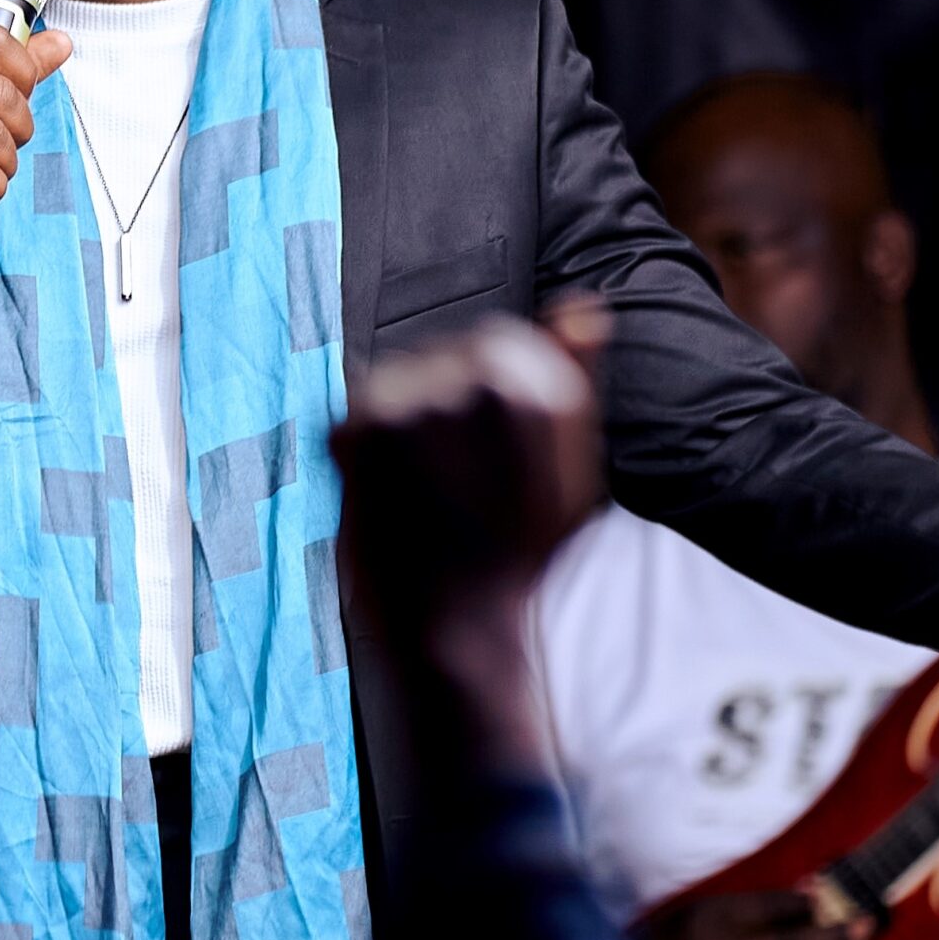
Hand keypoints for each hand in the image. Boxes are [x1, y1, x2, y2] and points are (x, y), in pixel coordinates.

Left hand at [334, 309, 604, 645]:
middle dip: (439, 408)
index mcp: (543, 384)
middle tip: (451, 485)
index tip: (479, 458)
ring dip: (398, 426)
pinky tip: (390, 497)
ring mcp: (418, 398)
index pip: (495, 346)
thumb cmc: (517, 556)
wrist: (454, 631)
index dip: (481, 403)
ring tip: (423, 493)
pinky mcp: (362, 425)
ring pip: (395, 382)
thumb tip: (584, 307)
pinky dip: (360, 451)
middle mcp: (483, 378)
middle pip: (441, 358)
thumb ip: (575, 378)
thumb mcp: (570, 469)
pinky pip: (354, 413)